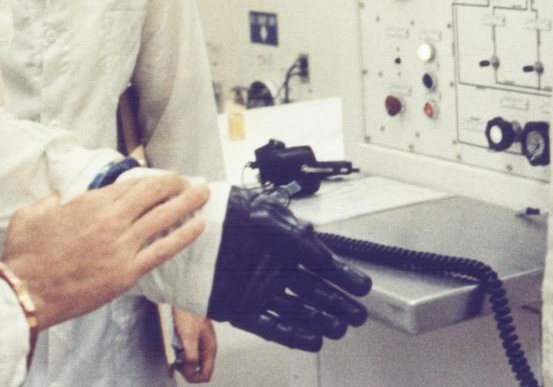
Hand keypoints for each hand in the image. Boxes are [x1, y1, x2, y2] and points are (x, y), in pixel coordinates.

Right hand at [1, 174, 208, 329]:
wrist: (26, 292)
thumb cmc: (25, 254)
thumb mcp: (32, 213)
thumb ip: (52, 199)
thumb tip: (62, 197)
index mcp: (90, 202)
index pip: (131, 184)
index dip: (151, 179)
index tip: (162, 179)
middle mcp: (111, 220)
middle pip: (153, 195)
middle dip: (177, 184)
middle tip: (191, 181)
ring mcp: (121, 247)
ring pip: (164, 218)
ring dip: (188, 203)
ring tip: (204, 194)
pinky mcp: (126, 273)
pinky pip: (162, 250)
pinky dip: (183, 236)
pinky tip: (198, 226)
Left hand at [172, 307, 216, 382]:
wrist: (185, 295)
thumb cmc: (188, 314)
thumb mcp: (189, 339)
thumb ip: (191, 357)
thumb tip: (190, 373)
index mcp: (209, 349)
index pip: (205, 375)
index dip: (193, 377)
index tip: (180, 369)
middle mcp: (207, 347)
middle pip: (199, 369)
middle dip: (187, 369)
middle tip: (175, 362)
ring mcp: (201, 341)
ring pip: (193, 360)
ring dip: (183, 360)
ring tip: (174, 352)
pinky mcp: (194, 336)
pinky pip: (189, 350)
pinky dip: (181, 352)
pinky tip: (174, 345)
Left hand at [206, 187, 370, 350]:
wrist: (190, 226)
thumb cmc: (226, 212)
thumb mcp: (268, 216)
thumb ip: (298, 237)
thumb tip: (324, 255)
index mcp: (282, 244)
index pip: (321, 264)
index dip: (342, 275)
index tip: (362, 285)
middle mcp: (272, 268)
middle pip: (313, 291)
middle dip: (337, 303)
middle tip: (357, 315)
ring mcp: (257, 289)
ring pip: (296, 310)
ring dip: (318, 320)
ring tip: (339, 329)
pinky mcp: (239, 307)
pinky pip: (270, 325)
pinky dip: (291, 335)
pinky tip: (311, 339)